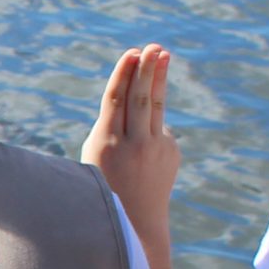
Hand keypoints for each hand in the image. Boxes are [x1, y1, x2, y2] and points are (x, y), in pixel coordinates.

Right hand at [82, 44, 180, 242]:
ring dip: (159, 77)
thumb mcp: (96, 154)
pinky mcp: (172, 153)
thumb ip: (112, 123)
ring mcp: (156, 149)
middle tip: (153, 47)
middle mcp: (134, 144)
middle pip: (141, 98)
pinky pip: (160, 127)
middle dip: (147, 69)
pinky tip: (145, 143)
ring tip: (163, 53)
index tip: (132, 54)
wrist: (136, 222)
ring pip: (157, 106)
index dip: (125, 73)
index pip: (117, 99)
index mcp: (107, 144)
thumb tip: (141, 91)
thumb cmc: (105, 182)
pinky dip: (152, 122)